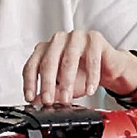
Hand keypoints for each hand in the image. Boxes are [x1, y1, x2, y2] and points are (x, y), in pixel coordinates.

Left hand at [22, 30, 136, 104]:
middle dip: (47, 84)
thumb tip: (36, 101)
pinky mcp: (94, 38)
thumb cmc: (82, 73)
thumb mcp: (62, 86)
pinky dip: (90, 77)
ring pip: (68, 59)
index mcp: (46, 49)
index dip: (29, 82)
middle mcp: (58, 40)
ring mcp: (76, 37)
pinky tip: (89, 90)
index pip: (32, 65)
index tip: (30, 98)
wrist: (107, 67)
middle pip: (48, 61)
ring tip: (67, 99)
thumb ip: (49, 91)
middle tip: (48, 101)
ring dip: (67, 82)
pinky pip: (91, 58)